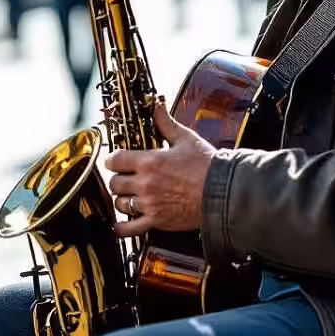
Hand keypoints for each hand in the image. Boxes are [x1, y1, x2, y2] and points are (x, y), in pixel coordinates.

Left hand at [105, 101, 215, 237]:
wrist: (222, 192)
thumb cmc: (206, 165)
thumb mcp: (186, 139)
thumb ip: (167, 123)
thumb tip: (157, 107)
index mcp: (149, 161)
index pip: (115, 160)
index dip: (112, 160)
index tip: (115, 161)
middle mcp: (146, 183)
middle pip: (115, 182)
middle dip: (118, 179)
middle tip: (125, 178)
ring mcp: (150, 204)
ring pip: (120, 203)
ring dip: (122, 199)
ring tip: (129, 196)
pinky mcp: (157, 221)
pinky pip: (131, 229)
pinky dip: (122, 228)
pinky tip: (120, 225)